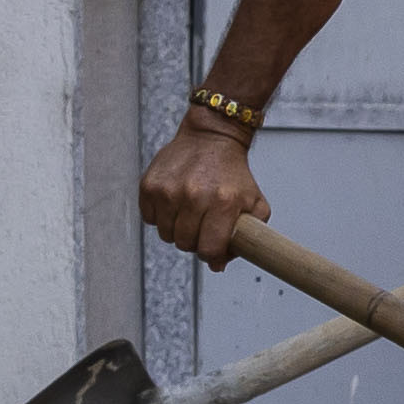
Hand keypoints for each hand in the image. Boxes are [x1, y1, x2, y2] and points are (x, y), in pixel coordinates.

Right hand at [141, 120, 269, 267]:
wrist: (212, 139)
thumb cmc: (233, 174)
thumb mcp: (254, 203)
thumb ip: (246, 238)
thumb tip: (218, 265)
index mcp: (224, 202)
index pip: (209, 249)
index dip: (211, 254)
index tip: (213, 248)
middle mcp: (194, 196)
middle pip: (185, 244)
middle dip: (194, 241)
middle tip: (202, 226)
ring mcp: (169, 190)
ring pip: (166, 234)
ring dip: (178, 229)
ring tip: (190, 212)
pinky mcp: (149, 185)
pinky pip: (150, 219)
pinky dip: (162, 217)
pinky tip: (175, 202)